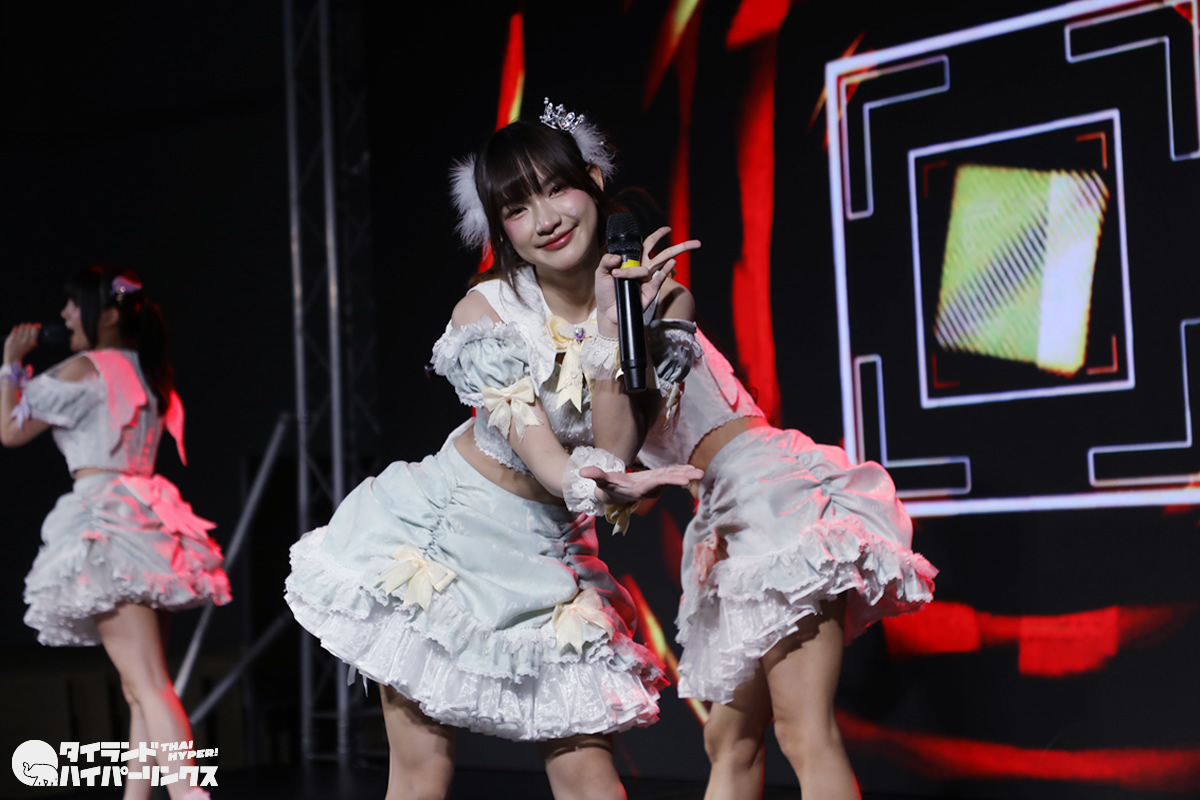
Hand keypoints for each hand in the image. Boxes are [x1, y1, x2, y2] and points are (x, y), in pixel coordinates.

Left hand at [3, 324, 39, 364]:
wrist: (13, 356)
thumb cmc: (22, 351)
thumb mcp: (30, 346)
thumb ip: (33, 338)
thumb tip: (37, 328)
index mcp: (32, 342)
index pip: (35, 331)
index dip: (35, 327)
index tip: (34, 325)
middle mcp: (26, 340)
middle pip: (28, 328)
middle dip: (28, 325)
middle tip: (28, 324)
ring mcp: (18, 338)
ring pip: (21, 328)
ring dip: (22, 326)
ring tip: (22, 325)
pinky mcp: (12, 338)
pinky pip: (15, 330)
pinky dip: (16, 328)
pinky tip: (16, 328)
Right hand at [581, 463, 703, 506]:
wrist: (614, 495)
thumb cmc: (608, 488)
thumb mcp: (602, 482)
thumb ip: (595, 476)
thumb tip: (583, 472)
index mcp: (640, 487)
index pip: (657, 483)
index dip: (671, 480)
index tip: (685, 480)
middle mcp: (650, 487)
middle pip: (669, 481)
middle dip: (683, 477)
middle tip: (699, 475)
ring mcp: (654, 483)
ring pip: (672, 477)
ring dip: (686, 475)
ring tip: (700, 473)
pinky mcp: (656, 479)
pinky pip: (670, 474)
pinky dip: (681, 471)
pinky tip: (692, 469)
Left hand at [595, 226, 700, 332]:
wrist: (608, 311)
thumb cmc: (605, 292)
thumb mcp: (600, 273)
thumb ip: (606, 261)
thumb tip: (617, 257)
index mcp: (633, 260)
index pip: (647, 244)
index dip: (657, 236)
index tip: (667, 230)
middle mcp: (643, 267)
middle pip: (662, 252)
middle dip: (679, 246)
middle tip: (694, 242)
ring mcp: (648, 278)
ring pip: (664, 262)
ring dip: (676, 253)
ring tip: (693, 246)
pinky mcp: (651, 290)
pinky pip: (660, 277)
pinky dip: (666, 269)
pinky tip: (672, 262)